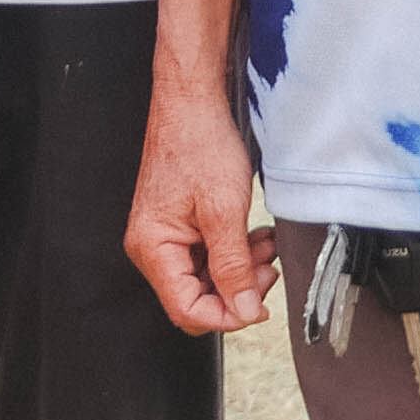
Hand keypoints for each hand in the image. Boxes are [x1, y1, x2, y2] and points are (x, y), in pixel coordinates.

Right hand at [125, 48, 275, 335]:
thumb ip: (233, 267)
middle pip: (196, 298)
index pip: (187, 309)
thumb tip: (243, 311)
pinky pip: (207, 256)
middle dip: (236, 290)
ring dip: (240, 269)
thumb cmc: (200, 146)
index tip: (259, 306)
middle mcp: (152, 247)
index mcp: (153, 248)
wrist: (192, 103)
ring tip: (264, 246)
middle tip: (266, 269)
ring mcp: (165, 236)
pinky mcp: (180, 225)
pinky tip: (254, 235)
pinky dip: (235, 252)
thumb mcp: (224, 212)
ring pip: (206, 278)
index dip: (226, 316)